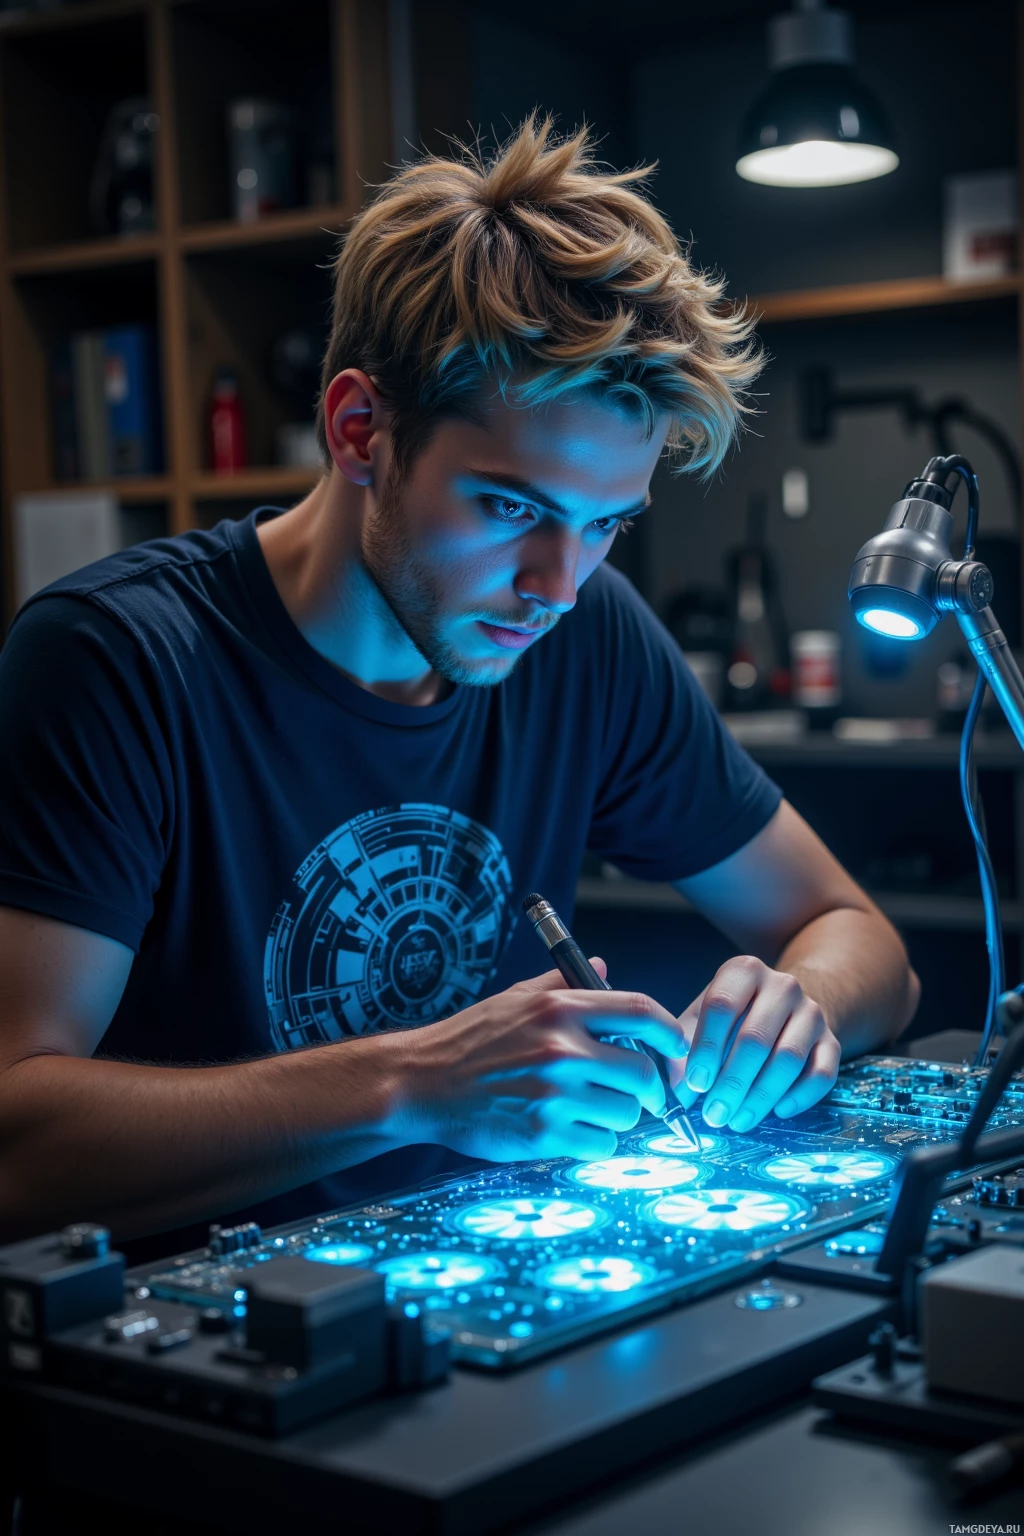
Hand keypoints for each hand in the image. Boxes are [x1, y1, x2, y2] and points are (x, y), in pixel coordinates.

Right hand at [386, 962, 686, 1162]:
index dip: (670, 1031)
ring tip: (594, 1111)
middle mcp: (562, 1048)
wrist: (421, 1082)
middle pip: (642, 1072)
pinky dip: (596, 1143)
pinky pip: (601, 1146)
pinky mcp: (543, 1135)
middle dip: (648, 1088)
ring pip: (626, 1113)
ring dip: (619, 1117)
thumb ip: (563, 983)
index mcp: (559, 1007)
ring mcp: (554, 1094)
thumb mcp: (516, 999)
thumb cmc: (470, 1040)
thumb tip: (604, 967)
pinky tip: (575, 1133)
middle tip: (640, 1095)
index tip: (677, 1047)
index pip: (640, 1010)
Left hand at [671, 957, 840, 1132]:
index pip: (722, 1005)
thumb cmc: (732, 1017)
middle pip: (755, 1038)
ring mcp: (812, 1012)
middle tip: (714, 1115)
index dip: (706, 1047)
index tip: (695, 1083)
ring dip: (760, 1097)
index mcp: (744, 971)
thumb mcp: (703, 1019)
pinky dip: (800, 1097)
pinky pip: (822, 1074)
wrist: (785, 1009)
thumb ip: (683, 1049)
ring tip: (737, 1121)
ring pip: (788, 1059)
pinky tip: (778, 1112)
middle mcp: (782, 986)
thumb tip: (676, 1090)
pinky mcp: (832, 1041)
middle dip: (732, 1083)